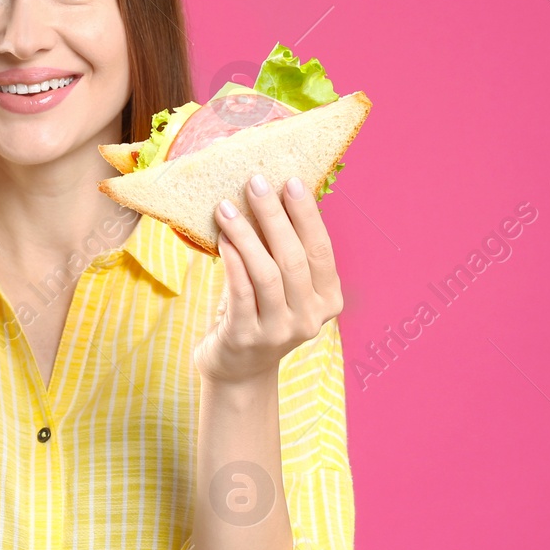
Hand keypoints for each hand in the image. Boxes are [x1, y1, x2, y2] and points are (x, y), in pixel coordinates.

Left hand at [192, 174, 343, 384]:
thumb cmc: (260, 313)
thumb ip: (285, 252)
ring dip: (246, 235)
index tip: (292, 180)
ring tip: (226, 207)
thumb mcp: (282, 286)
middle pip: (295, 258)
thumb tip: (273, 194)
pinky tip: (222, 238)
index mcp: (327, 300)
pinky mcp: (247, 338)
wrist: (238, 369)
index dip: (307, 214)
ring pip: (267, 274)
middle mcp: (310, 318)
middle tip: (255, 182)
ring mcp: (280, 331)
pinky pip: (241, 293)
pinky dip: (233, 262)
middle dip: (275, 216)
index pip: (321, 250)